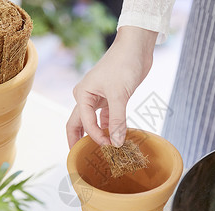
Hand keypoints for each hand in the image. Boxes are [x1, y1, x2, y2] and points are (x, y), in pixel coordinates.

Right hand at [66, 26, 157, 148]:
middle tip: (81, 158)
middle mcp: (86, 97)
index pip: (85, 123)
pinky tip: (116, 136)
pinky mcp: (110, 98)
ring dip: (98, 135)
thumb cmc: (123, 65)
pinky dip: (110, 127)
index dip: (95, 137)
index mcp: (82, 95)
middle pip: (78, 124)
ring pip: (93, 122)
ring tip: (104, 150)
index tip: (109, 147)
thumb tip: (117, 143)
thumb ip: (117, 120)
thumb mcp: (120, 94)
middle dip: (80, 141)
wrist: (135, 48)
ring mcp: (98, 98)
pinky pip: (106, 118)